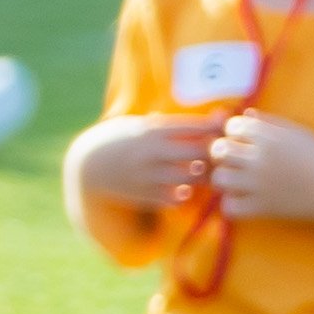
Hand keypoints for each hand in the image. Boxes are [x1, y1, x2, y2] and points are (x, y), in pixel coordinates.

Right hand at [81, 111, 221, 214]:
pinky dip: (186, 193)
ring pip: (195, 177)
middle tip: (221, 152)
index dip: (216, 126)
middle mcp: (154, 152)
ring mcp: (151, 175)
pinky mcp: (147, 195)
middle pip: (202, 152)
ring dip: (205, 174)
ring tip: (204, 170)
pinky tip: (184, 187)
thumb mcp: (138, 124)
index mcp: (152, 129)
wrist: (87, 166)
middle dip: (216, 152)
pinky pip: (179, 198)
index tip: (225, 126)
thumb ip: (170, 124)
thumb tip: (215, 116)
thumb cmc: (118, 139)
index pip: (196, 126)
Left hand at [200, 109, 313, 219]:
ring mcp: (259, 184)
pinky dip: (232, 205)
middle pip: (219, 150)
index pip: (232, 126)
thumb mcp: (301, 133)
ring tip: (237, 181)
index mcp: (269, 137)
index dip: (235, 132)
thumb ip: (272, 122)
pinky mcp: (262, 207)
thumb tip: (247, 114)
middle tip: (234, 160)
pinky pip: (230, 207)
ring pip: (220, 178)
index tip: (245, 141)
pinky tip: (243, 200)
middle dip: (222, 153)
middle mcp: (260, 158)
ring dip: (225, 179)